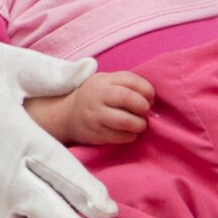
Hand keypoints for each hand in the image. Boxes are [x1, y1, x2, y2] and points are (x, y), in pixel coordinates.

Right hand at [28, 71, 153, 145]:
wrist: (66, 115)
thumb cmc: (94, 97)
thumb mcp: (105, 82)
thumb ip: (126, 84)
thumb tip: (151, 98)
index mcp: (103, 81)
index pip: (131, 80)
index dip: (147, 90)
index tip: (150, 99)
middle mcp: (98, 96)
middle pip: (128, 98)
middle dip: (144, 107)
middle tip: (145, 113)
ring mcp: (95, 116)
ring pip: (125, 121)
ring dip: (139, 124)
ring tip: (139, 124)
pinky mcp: (95, 134)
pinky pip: (120, 137)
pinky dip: (131, 136)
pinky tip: (129, 133)